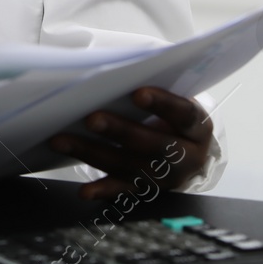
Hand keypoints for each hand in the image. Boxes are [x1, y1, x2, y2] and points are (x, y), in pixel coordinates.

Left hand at [48, 86, 212, 200]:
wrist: (188, 150)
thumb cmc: (173, 116)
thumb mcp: (174, 101)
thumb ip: (153, 91)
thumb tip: (115, 72)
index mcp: (198, 128)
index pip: (184, 114)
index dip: (163, 104)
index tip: (137, 93)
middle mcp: (188, 156)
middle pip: (155, 145)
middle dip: (121, 131)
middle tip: (92, 119)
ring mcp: (168, 177)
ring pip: (131, 167)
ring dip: (94, 154)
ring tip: (63, 141)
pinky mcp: (149, 190)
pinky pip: (124, 191)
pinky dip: (103, 190)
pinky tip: (85, 190)